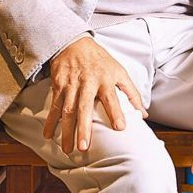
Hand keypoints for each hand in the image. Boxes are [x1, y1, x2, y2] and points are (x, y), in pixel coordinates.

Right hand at [43, 36, 147, 154]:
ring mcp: (71, 85)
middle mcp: (87, 83)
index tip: (120, 128)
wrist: (74, 44)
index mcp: (105, 80)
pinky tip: (48, 135)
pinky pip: (54, 106)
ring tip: (67, 149)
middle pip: (84, 108)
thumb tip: (143, 114)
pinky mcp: (58, 86)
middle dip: (83, 128)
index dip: (116, 112)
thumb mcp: (120, 72)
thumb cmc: (100, 61)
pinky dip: (50, 121)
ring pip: (67, 110)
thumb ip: (132, 93)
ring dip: (66, 130)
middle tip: (84, 147)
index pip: (112, 98)